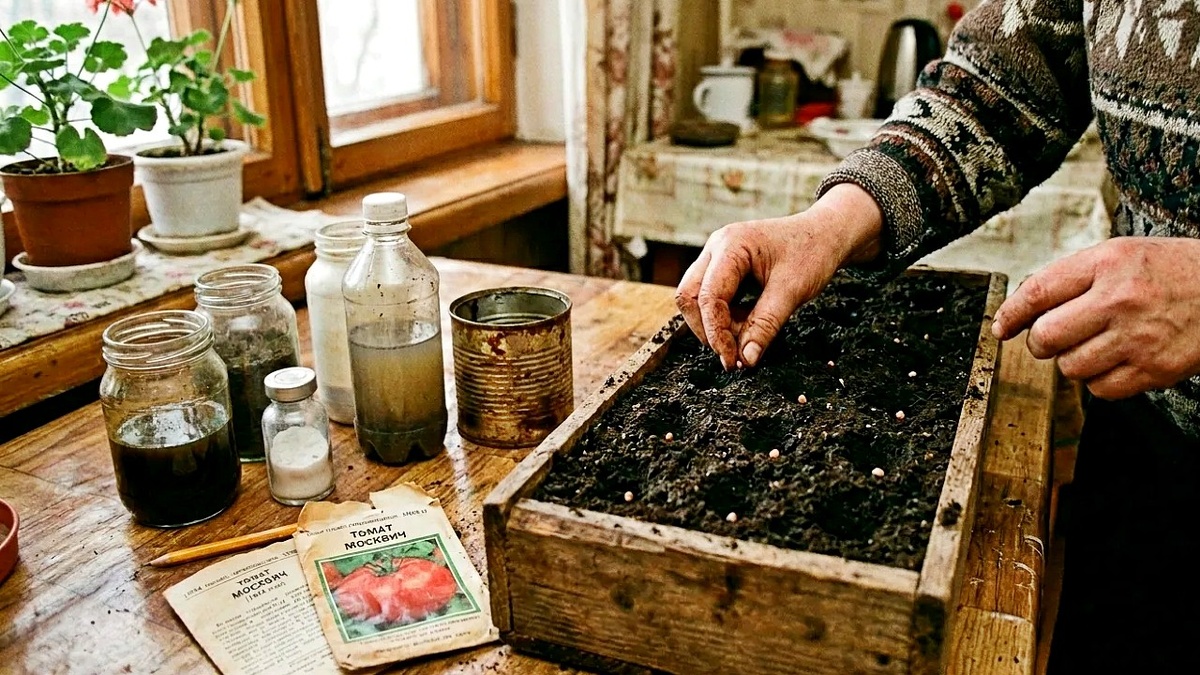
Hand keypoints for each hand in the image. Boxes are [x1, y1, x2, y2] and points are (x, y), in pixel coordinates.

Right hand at [674, 184, 882, 369]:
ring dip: (716, 324)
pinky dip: (725, 317)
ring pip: (697, 298)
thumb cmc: (813, 252)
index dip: (716, 333)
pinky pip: (711, 297)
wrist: (826, 234)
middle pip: (689, 296)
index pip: (709, 296)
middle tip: (734, 354)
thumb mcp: (792, 291)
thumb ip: (765, 325)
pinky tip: (748, 324)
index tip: (731, 360)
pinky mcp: (724, 268)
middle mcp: (716, 248)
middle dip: (708, 329)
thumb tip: (746, 359)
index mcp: (731, 246)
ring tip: (747, 336)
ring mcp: (717, 257)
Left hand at [992, 237, 1199, 398]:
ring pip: (1070, 367)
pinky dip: (1100, 380)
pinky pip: (1100, 389)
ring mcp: (1138, 338)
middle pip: (1046, 336)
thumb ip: (1074, 277)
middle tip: (1051, 338)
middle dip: (1040, 342)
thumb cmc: (1173, 272)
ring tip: (1096, 344)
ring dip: (1073, 361)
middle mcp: (1121, 299)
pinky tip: (1116, 360)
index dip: (1011, 313)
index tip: (1001, 326)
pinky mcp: (1155, 370)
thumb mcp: (1122, 255)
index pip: (1038, 291)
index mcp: (1109, 263)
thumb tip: (1025, 308)